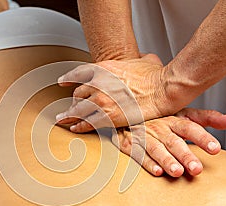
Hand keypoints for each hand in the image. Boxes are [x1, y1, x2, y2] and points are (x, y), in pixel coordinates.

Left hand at [56, 54, 183, 132]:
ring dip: (70, 115)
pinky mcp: (106, 117)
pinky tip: (75, 128)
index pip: (78, 74)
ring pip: (78, 110)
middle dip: (75, 100)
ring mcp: (101, 101)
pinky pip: (87, 123)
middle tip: (73, 106)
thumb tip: (142, 58)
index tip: (63, 82)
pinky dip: (79, 126)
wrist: (162, 90)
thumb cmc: (155, 77)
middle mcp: (98, 84)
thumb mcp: (145, 60)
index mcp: (104, 69)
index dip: (69, 79)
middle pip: (78, 94)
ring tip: (63, 119)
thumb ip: (137, 59)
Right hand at [112, 108, 225, 176]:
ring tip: (177, 172)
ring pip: (156, 149)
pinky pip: (138, 154)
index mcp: (174, 120)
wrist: (128, 116)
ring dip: (166, 160)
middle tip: (196, 169)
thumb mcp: (184, 115)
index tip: (215, 149)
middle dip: (185, 155)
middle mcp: (159, 127)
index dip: (203, 138)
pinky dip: (147, 163)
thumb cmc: (161, 119)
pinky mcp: (130, 144)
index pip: (190, 127)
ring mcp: (144, 136)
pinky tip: (157, 172)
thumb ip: (208, 118)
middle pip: (174, 141)